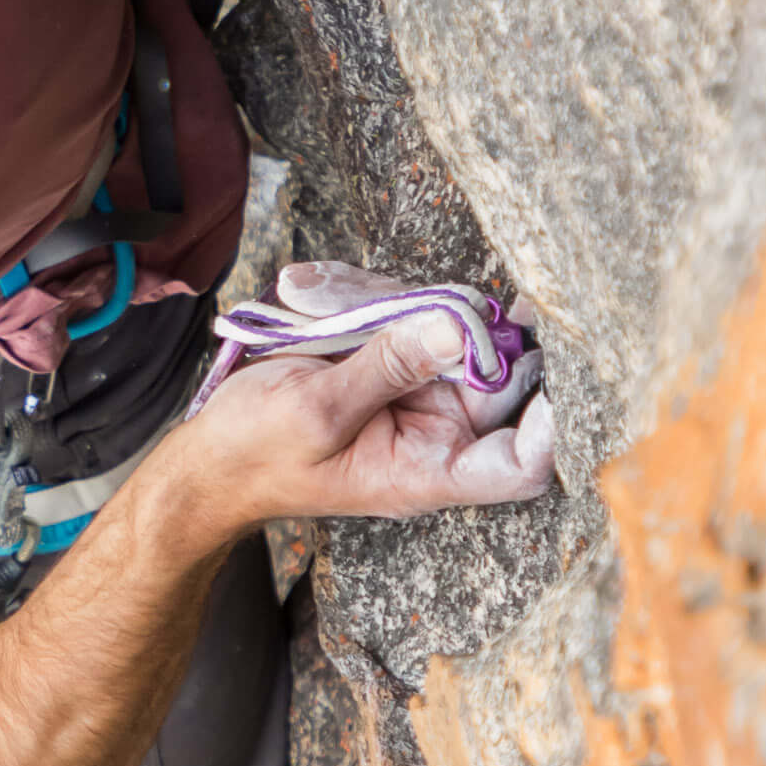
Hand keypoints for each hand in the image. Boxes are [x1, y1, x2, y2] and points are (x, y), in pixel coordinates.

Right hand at [172, 263, 554, 541]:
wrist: (211, 453)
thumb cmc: (259, 453)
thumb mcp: (317, 411)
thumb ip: (388, 365)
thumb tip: (456, 325)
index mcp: (428, 472)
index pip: (520, 463)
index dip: (551, 423)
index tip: (555, 365)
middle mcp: (436, 433)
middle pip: (493, 374)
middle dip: (463, 326)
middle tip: (417, 299)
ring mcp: (416, 392)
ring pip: (449, 329)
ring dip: (398, 303)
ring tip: (320, 303)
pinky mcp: (392, 359)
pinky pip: (407, 313)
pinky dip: (366, 294)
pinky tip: (310, 294)